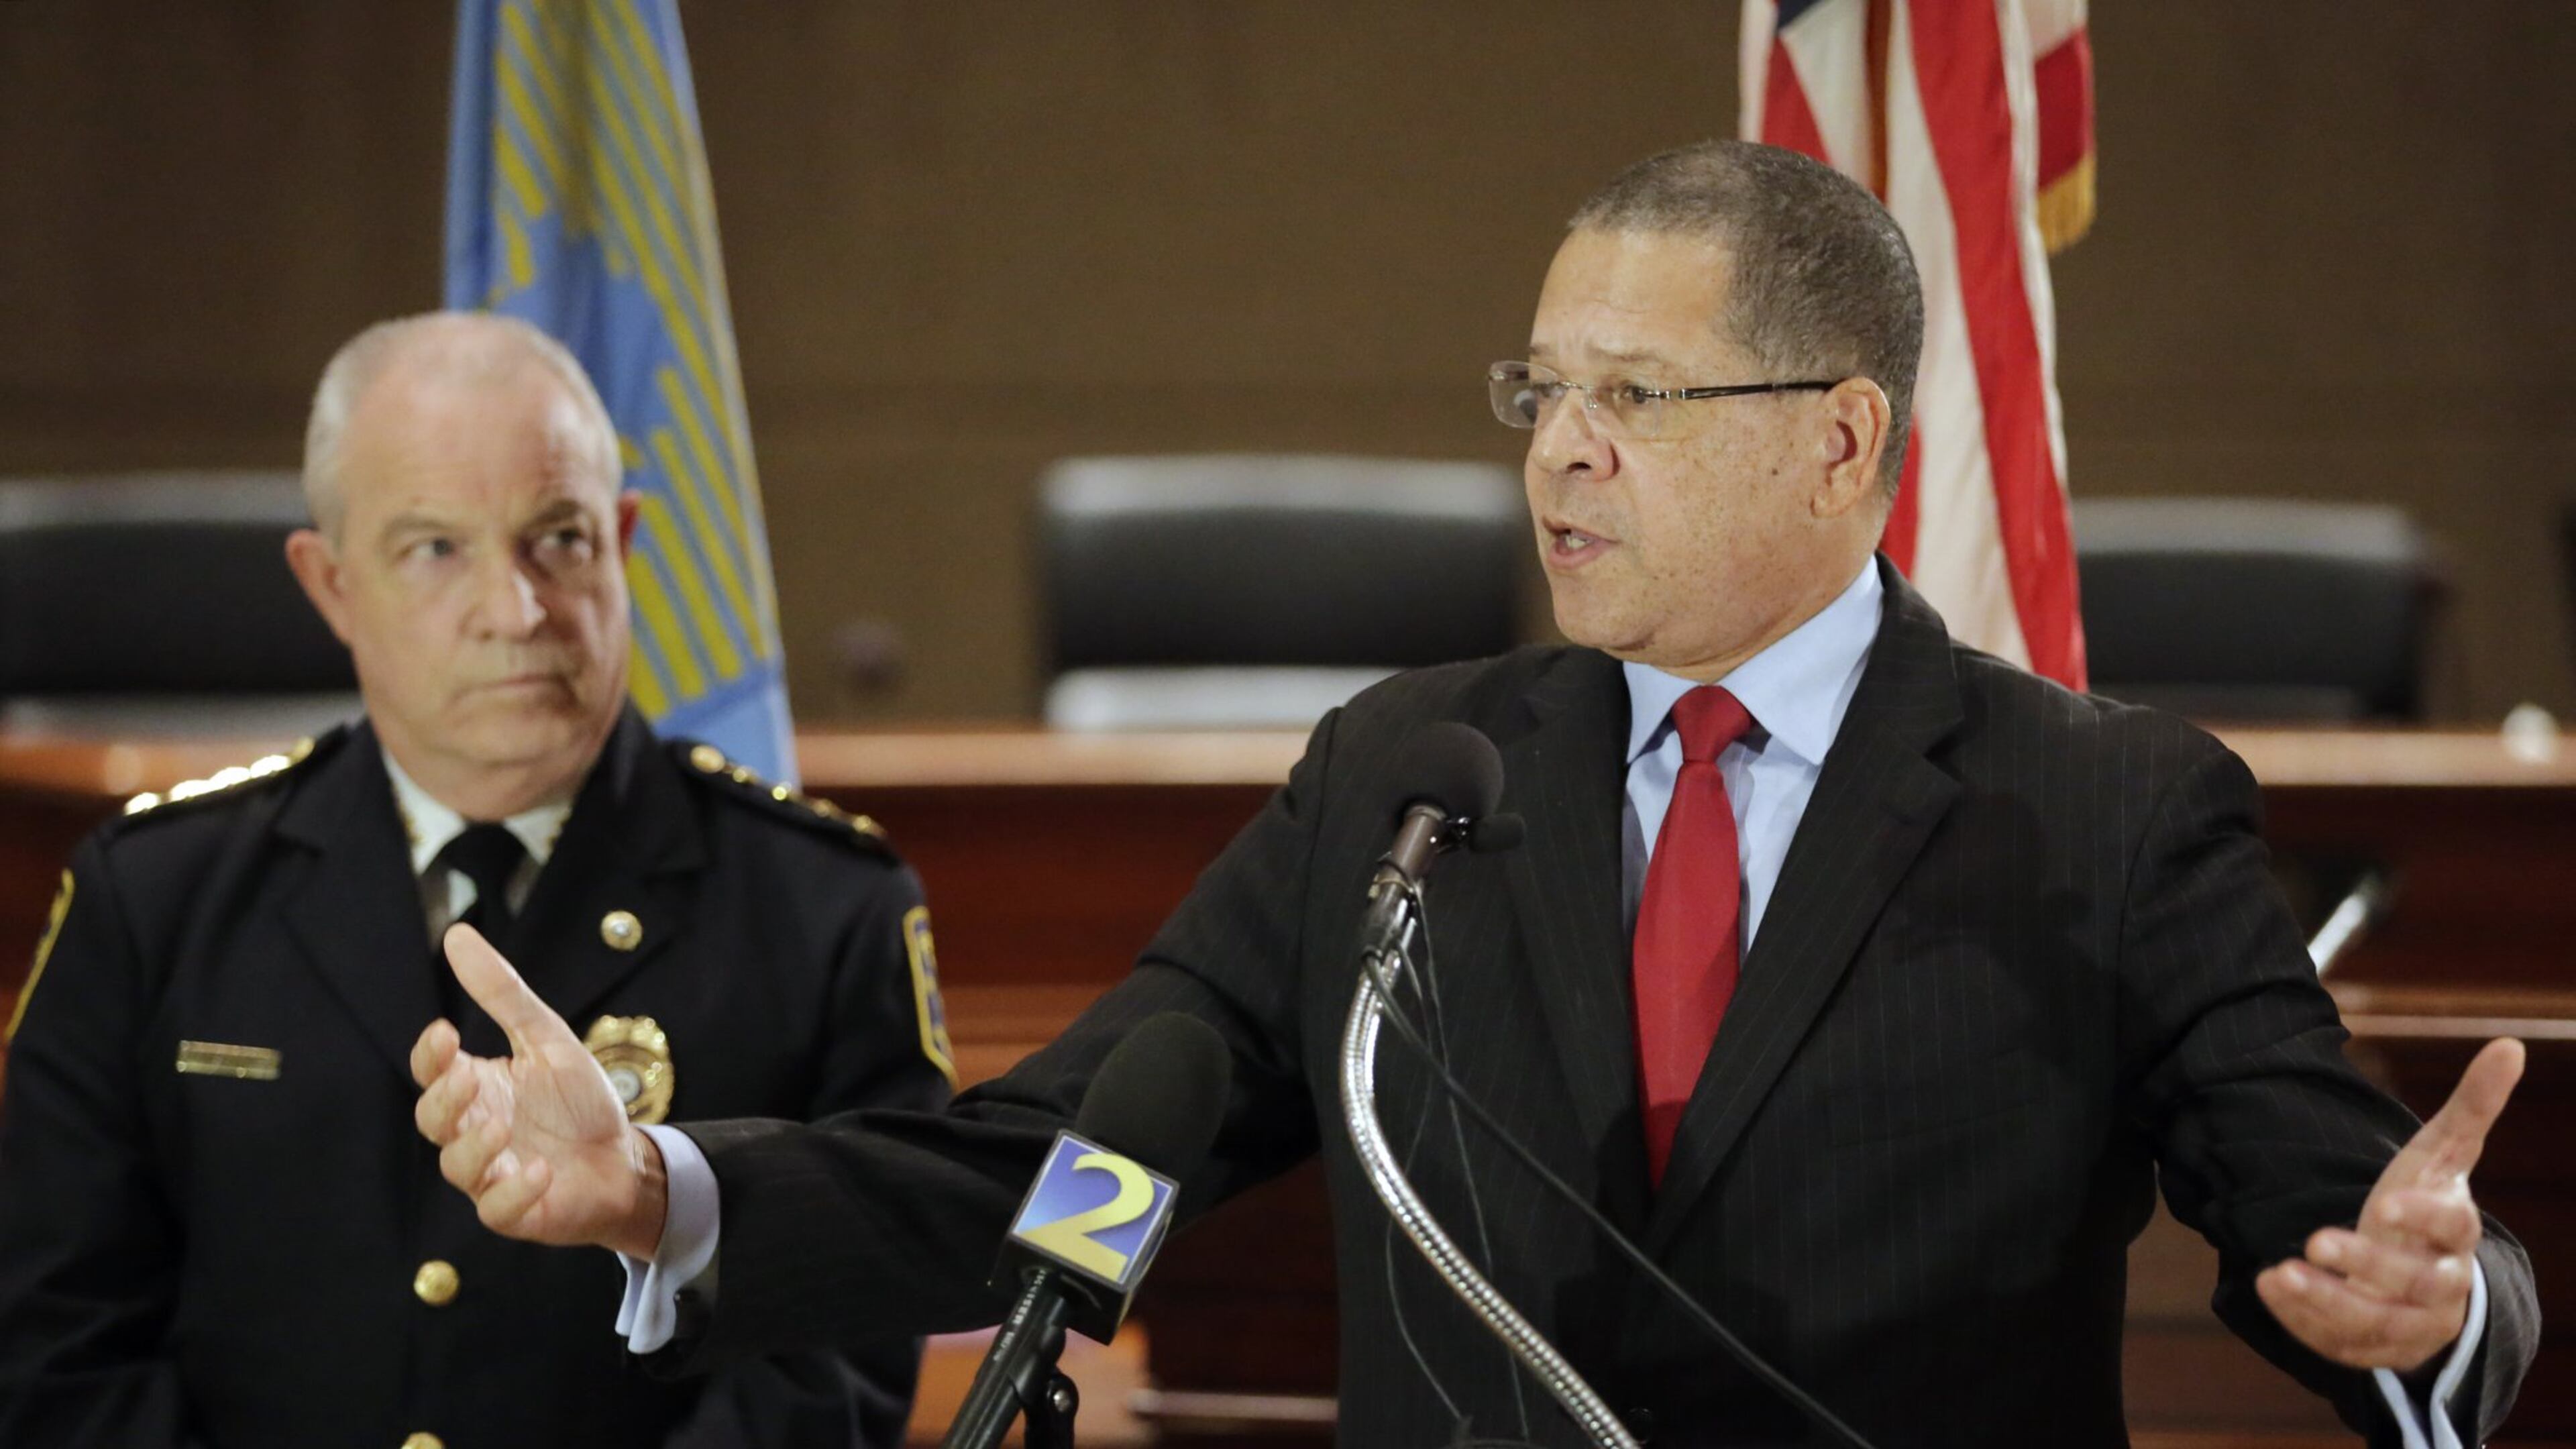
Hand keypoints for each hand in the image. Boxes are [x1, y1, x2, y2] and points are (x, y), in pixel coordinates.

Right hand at [410, 923, 668, 1257]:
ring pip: (457, 1166)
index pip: (432, 1071)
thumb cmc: (579, 1102)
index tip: (445, 1031)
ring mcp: (491, 1174)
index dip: (430, 1056)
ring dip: (475, 1147)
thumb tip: (456, 934)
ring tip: (503, 1126)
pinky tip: (537, 1170)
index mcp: (477, 1088)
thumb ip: (503, 994)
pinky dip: (514, 1190)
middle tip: (470, 1079)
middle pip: (433, 1120)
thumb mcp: (547, 1038)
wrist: (625, 1159)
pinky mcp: (517, 1210)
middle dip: (445, 1101)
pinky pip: (497, 1208)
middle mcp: (474, 1131)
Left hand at [2257, 1036, 2523, 1373]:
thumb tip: (2510, 1045)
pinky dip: (2304, 1321)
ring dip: (2327, 1301)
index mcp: (2457, 1234)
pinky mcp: (2375, 1349)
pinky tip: (2267, 1286)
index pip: (2454, 1227)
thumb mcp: (2440, 1155)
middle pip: (2414, 1282)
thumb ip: (2472, 1106)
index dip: (2425, 1217)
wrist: (2418, 1277)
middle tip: (2315, 1239)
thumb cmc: (2425, 1206)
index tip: (2384, 1203)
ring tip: (2279, 1272)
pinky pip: (2342, 1345)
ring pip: (2378, 1323)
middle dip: (2366, 1264)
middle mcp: (2442, 1286)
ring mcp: (2411, 1324)